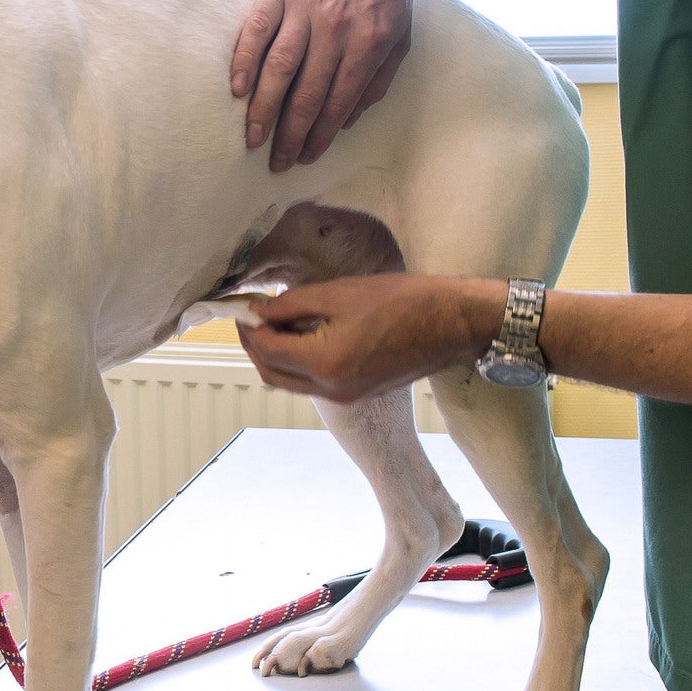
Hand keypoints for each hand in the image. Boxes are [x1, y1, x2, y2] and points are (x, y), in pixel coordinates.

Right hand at [231, 0, 414, 169]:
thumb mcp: (402, 31)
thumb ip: (379, 78)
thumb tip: (347, 119)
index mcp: (369, 42)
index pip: (337, 102)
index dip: (320, 135)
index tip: (305, 157)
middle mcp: (336, 28)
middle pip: (305, 94)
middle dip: (289, 134)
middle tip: (276, 161)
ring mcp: (304, 7)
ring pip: (278, 68)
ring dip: (263, 108)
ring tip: (252, 137)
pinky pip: (256, 29)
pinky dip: (244, 60)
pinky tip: (237, 89)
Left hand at [238, 274, 501, 401]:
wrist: (450, 324)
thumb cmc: (401, 301)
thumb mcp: (338, 293)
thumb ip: (290, 304)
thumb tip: (257, 310)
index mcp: (324, 364)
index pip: (265, 349)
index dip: (247, 327)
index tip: (241, 305)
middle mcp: (331, 389)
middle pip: (271, 373)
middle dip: (253, 345)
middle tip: (250, 314)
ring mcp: (344, 396)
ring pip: (289, 382)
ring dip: (273, 355)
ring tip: (273, 320)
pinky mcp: (356, 394)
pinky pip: (311, 383)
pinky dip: (296, 362)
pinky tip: (300, 333)